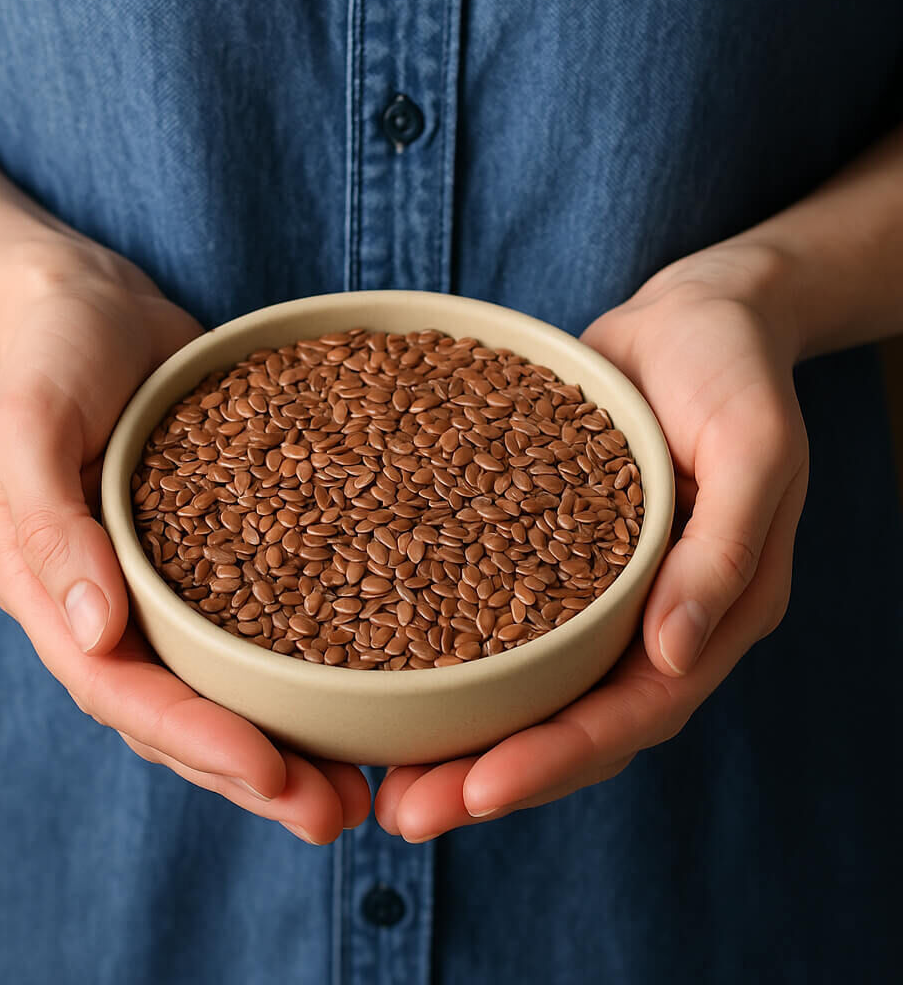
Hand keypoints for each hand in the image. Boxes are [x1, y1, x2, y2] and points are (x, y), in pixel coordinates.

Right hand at [0, 239, 370, 843]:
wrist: (98, 309)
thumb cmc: (57, 354)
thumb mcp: (33, 422)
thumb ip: (48, 525)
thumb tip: (95, 634)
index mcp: (56, 591)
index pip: (122, 691)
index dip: (195, 741)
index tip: (274, 773)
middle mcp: (111, 607)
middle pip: (179, 716)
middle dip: (253, 774)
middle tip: (338, 814)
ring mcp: (165, 590)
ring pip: (222, 692)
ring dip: (286, 748)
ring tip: (362, 789)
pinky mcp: (216, 562)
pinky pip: (256, 632)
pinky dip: (300, 678)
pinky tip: (361, 699)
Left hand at [375, 242, 808, 841]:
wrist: (691, 319)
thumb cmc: (732, 370)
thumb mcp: (753, 445)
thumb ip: (725, 549)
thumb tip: (675, 656)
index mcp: (709, 612)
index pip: (635, 713)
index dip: (559, 759)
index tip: (476, 791)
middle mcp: (650, 622)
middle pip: (572, 724)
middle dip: (491, 775)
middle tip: (403, 815)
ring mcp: (598, 596)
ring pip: (532, 691)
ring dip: (463, 739)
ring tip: (381, 775)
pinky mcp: (552, 559)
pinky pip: (505, 624)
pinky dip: (456, 663)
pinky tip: (389, 675)